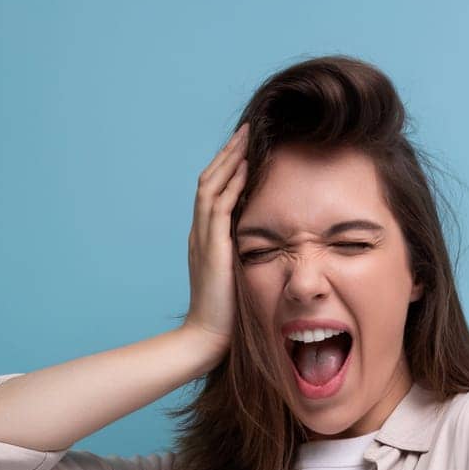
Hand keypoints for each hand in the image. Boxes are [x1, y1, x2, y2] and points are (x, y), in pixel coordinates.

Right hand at [183, 122, 249, 362]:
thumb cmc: (228, 316)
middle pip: (209, 181)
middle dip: (228, 155)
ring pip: (211, 186)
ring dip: (229, 159)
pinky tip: (246, 166)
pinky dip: (232, 183)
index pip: (213, 194)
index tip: (246, 150)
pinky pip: (219, 206)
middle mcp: (200, 233)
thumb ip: (247, 259)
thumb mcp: (238, 279)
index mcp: (205, 240)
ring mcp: (202, 239)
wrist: (208, 338)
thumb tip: (269, 249)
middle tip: (246, 131)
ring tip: (246, 137)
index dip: (227, 169)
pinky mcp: (211, 248)